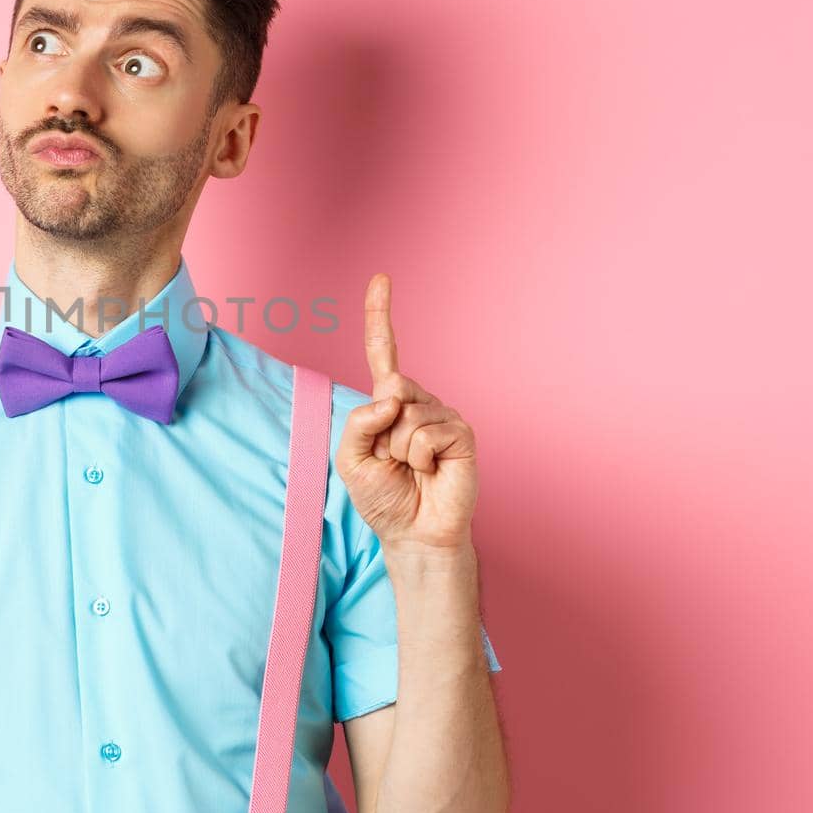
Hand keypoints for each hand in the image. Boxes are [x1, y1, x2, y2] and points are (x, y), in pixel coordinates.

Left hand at [335, 274, 478, 552]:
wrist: (414, 533)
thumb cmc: (383, 497)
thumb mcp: (350, 459)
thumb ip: (357, 422)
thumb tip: (391, 395)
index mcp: (389, 402)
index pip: (384, 351)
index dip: (381, 315)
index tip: (381, 278)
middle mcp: (417, 401)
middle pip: (389, 389)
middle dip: (380, 431)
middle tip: (392, 462)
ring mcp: (442, 414)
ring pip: (406, 415)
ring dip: (399, 450)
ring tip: (412, 470)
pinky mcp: (462, 433)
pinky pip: (426, 433)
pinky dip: (419, 457)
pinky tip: (430, 472)